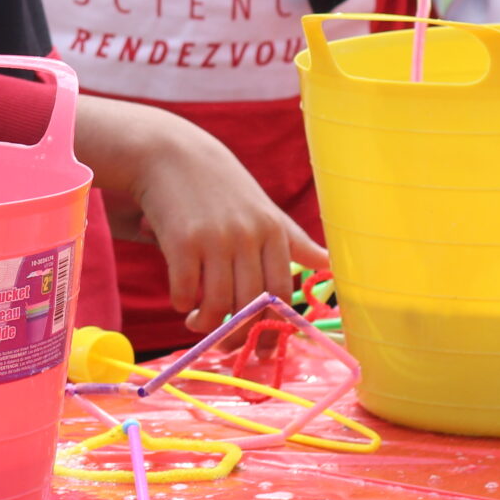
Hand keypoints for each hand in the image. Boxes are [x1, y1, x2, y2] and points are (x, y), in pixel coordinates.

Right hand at [78, 98, 324, 334]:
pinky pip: (185, 289)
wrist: (170, 152)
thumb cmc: (221, 185)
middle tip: (226, 345)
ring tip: (196, 322)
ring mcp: (215, 239)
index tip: (262, 347)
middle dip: (238, 335)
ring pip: (218, 304)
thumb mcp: (263, 209)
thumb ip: (294, 241)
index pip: (281, 293)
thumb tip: (330, 265)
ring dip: (206, 324)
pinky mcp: (182, 241)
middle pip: (251, 305)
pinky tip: (181, 301)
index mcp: (273, 231)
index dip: (273, 327)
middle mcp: (248, 236)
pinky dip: (182, 303)